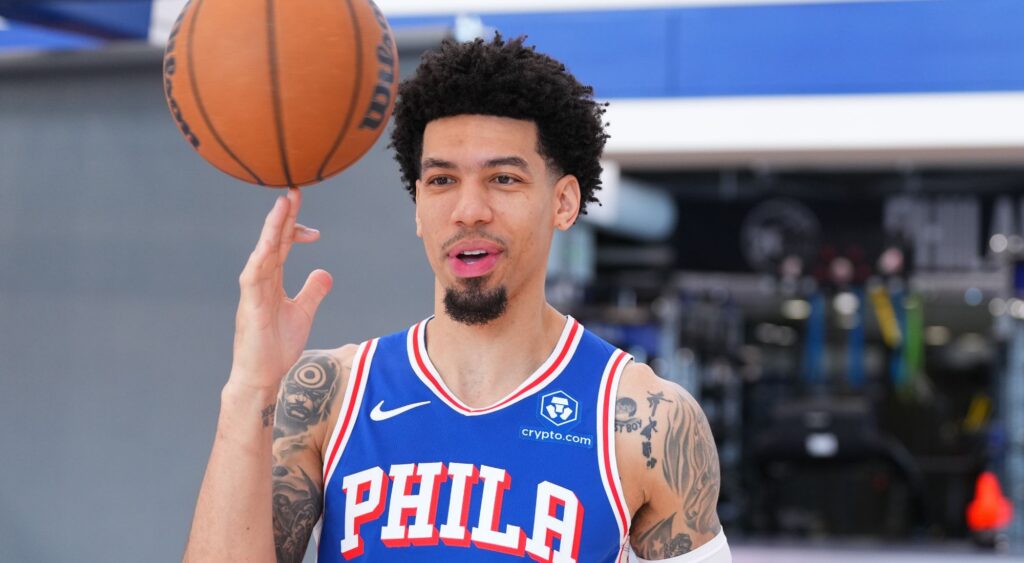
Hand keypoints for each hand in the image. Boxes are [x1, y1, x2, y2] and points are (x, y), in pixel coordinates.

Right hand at [228, 188, 332, 390]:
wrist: (261, 376)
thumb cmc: (276, 346)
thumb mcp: (303, 313)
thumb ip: (312, 291)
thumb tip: (325, 273)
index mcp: (271, 280)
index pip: (281, 246)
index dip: (294, 229)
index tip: (313, 227)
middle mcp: (260, 280)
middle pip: (272, 241)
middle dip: (283, 216)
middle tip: (294, 191)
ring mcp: (253, 292)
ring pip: (263, 252)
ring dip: (272, 229)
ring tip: (282, 206)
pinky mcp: (250, 306)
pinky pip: (254, 277)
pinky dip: (260, 259)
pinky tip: (267, 244)